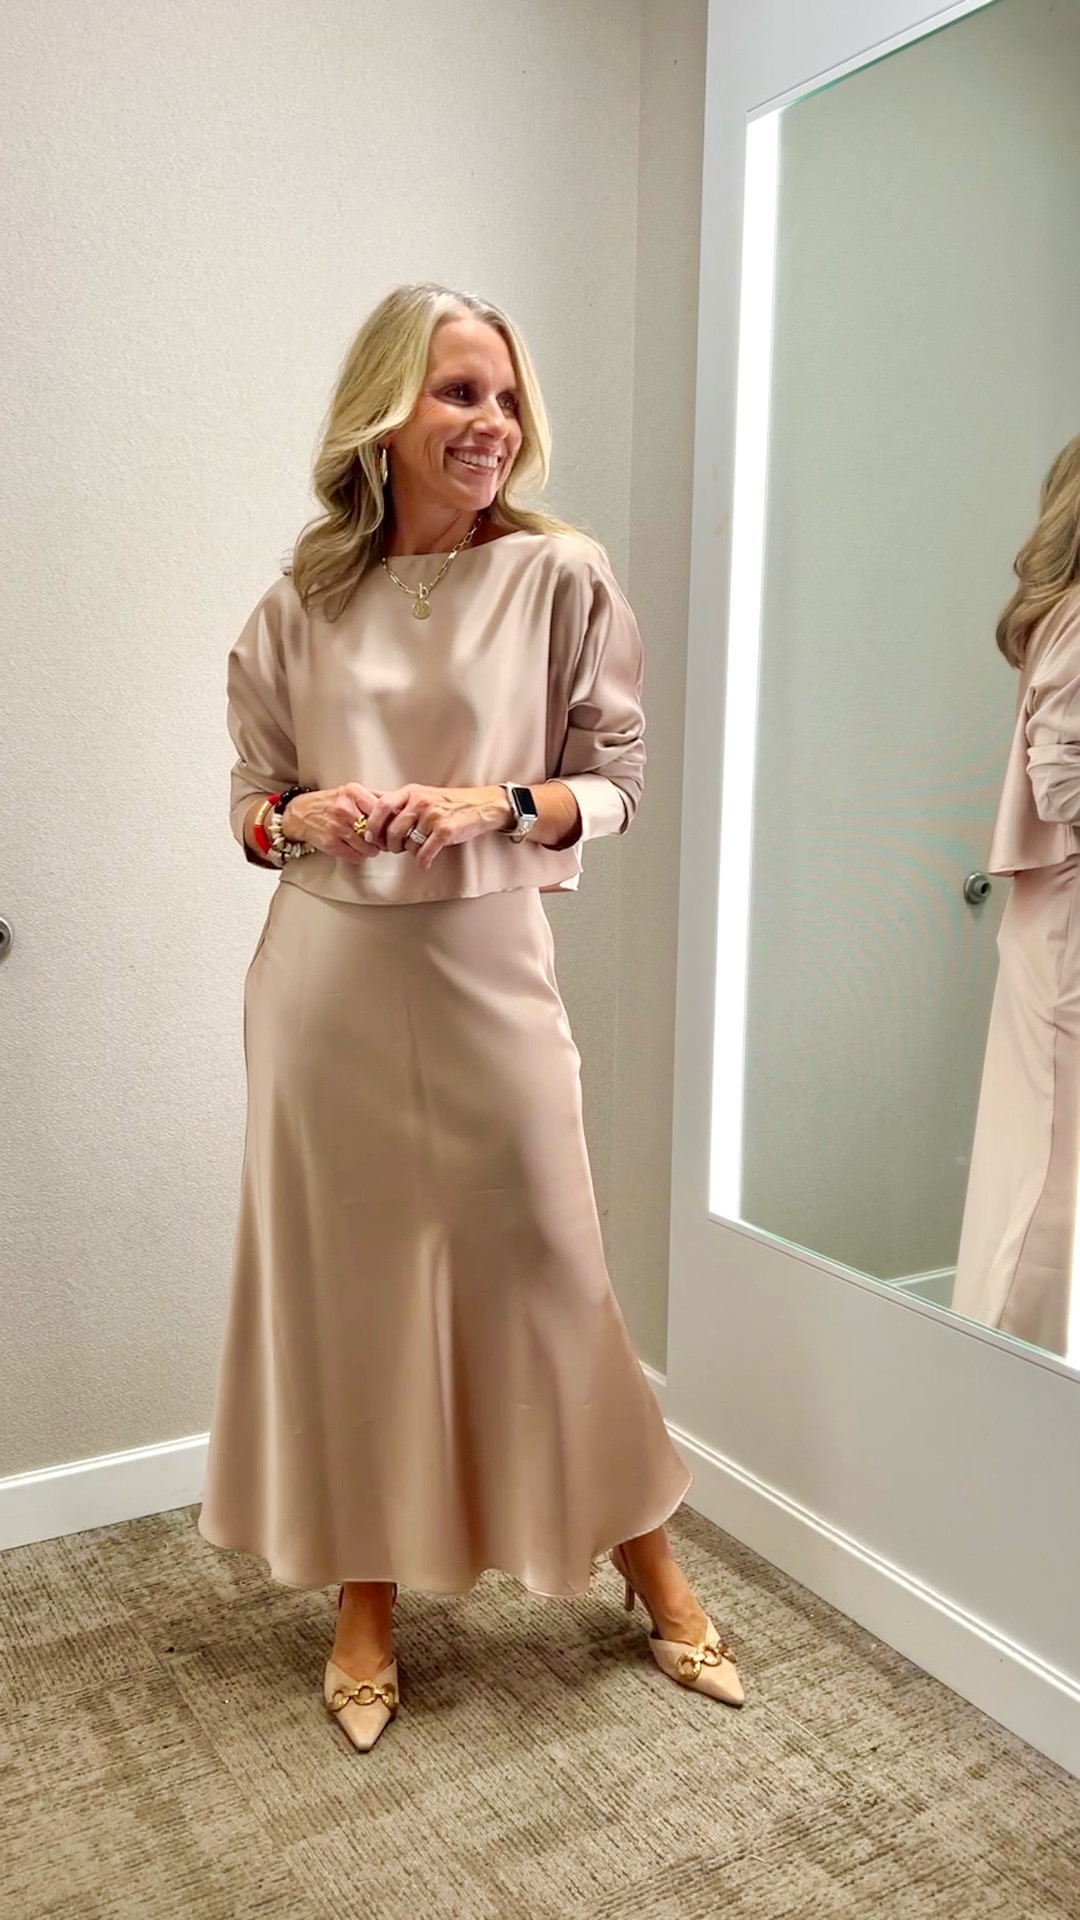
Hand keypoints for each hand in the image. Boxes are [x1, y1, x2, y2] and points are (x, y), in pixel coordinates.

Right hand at [280, 784, 383, 862]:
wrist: (300, 813)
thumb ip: (373, 796)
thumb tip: (396, 803)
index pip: (382, 809)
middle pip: (377, 830)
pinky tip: (358, 850)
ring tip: (370, 845)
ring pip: (368, 846)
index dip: (389, 820)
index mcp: (353, 793)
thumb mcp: (350, 791)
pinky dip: (360, 856)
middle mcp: (345, 809)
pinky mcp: (331, 843)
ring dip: (372, 849)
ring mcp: (338, 827)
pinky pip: (356, 856)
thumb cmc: (327, 803)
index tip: (391, 826)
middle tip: (382, 839)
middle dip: (382, 838)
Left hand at [360, 784, 513, 869]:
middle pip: (392, 831)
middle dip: (390, 846)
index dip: (372, 824)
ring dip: (409, 852)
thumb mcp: (422, 794)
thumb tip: (370, 799)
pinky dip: (423, 861)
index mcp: (411, 792)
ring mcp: (433, 816)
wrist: (482, 805)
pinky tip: (425, 862)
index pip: (382, 806)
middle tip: (395, 849)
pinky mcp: (445, 831)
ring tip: (416, 850)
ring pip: (408, 844)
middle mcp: (420, 802)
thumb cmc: (450, 802)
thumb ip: (399, 800)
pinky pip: (424, 853)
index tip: (370, 837)